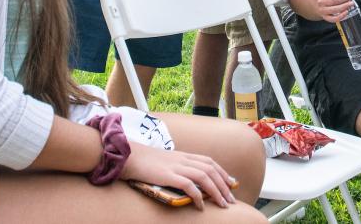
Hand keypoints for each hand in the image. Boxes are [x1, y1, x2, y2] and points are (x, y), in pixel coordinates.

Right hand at [120, 142, 236, 209]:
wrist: (129, 156)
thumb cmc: (145, 161)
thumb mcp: (166, 161)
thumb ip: (178, 166)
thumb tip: (187, 179)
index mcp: (184, 155)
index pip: (210, 162)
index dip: (222, 172)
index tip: (231, 184)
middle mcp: (183, 159)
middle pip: (211, 170)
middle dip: (224, 185)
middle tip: (231, 200)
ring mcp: (177, 166)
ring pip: (204, 176)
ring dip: (216, 191)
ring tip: (222, 205)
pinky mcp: (168, 176)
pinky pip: (189, 185)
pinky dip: (198, 195)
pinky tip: (201, 206)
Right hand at [315, 0, 354, 22]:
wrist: (319, 6)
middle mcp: (321, 2)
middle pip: (334, 0)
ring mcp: (323, 11)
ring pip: (334, 9)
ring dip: (344, 6)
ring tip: (351, 3)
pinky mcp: (326, 18)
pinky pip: (333, 19)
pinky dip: (341, 16)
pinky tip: (347, 12)